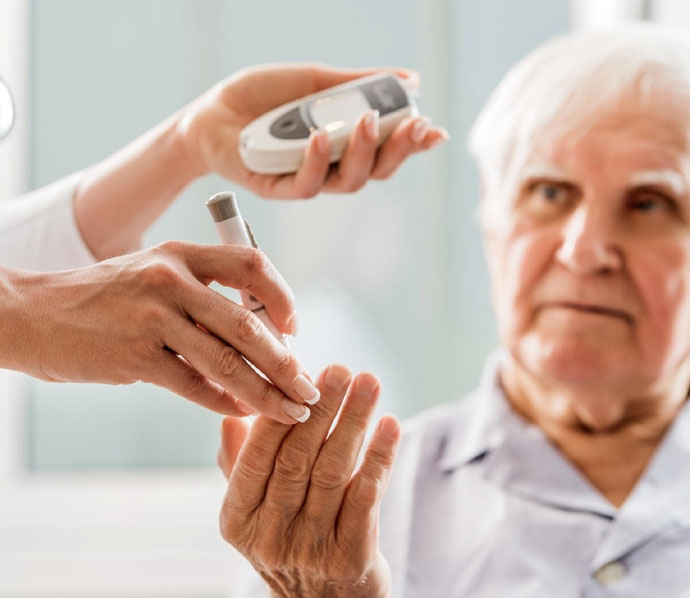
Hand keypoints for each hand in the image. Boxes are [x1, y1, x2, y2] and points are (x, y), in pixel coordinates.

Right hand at [8, 241, 317, 422]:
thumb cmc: (103, 298)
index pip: (251, 264)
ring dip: (266, 392)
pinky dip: (225, 402)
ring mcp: (153, 319)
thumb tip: (259, 334)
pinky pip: (195, 385)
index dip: (283, 295)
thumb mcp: (153, 275)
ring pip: (228, 361)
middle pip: (248, 323)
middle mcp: (171, 281)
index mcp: (181, 255)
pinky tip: (243, 412)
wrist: (34, 315)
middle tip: (309, 388)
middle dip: (287, 362)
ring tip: (291, 411)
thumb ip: (202, 297)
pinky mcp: (136, 357)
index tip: (296, 328)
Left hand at [179, 63, 448, 198]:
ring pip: (348, 181)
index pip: (387, 148)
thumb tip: (410, 79)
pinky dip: (317, 160)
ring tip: (367, 120)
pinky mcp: (279, 189)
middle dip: (399, 150)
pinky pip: (307, 184)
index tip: (435, 129)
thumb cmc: (262, 97)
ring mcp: (307, 179)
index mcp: (344, 142)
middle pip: (376, 171)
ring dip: (363, 152)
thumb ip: (357, 83)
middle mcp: (332, 166)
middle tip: (415, 125)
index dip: (414, 143)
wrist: (212, 113)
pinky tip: (320, 137)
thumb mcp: (314, 80)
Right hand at [218, 364, 399, 597]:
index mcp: (237, 518)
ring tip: (370, 383)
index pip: (257, 456)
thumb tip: (230, 416)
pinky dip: (379, 458)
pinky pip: (366, 498)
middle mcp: (269, 537)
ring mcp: (310, 551)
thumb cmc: (289, 540)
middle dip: (323, 408)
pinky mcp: (350, 560)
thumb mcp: (254, 510)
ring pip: (333, 472)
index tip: (304, 374)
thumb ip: (240, 466)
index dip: (282, 412)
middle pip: (298, 458)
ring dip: (354, 422)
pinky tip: (390, 426)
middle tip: (342, 368)